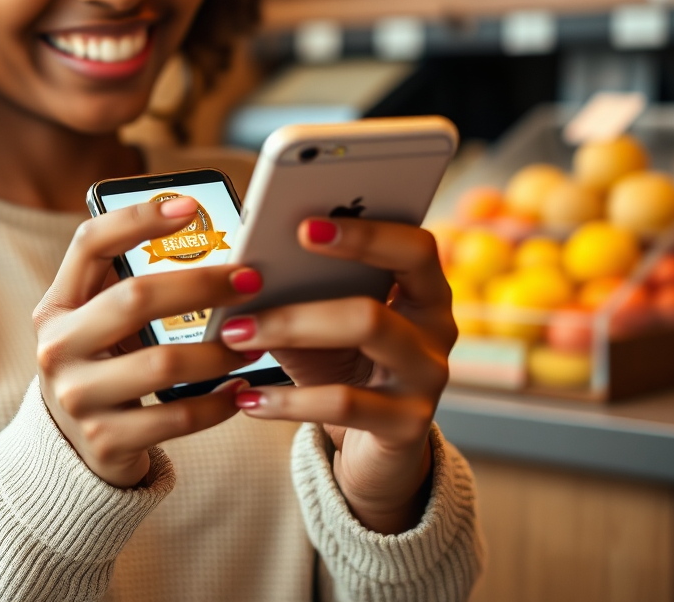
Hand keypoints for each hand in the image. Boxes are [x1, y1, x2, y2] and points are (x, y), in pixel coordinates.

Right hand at [32, 195, 261, 487]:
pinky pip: (175, 418)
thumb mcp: (99, 320)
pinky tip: (241, 389)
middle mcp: (59, 347)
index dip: (138, 219)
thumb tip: (217, 242)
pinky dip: (217, 403)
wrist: (72, 447)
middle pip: (135, 299)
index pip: (90, 243)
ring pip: (162, 364)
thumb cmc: (104, 362)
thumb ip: (133, 282)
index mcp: (58, 304)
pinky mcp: (105, 441)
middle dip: (202, 285)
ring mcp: (78, 398)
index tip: (190, 206)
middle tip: (250, 280)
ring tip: (254, 340)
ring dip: (219, 350)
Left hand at [218, 217, 454, 534]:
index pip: (415, 246)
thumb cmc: (343, 365)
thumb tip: (244, 267)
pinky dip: (288, 400)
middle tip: (250, 286)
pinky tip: (249, 399)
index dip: (366, 233)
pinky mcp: (408, 426)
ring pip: (365, 338)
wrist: (372, 445)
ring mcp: (427, 377)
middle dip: (305, 296)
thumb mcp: (320, 324)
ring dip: (291, 330)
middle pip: (379, 300)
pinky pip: (344, 405)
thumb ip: (297, 290)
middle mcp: (437, 328)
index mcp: (423, 287)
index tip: (304, 226)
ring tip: (236, 334)